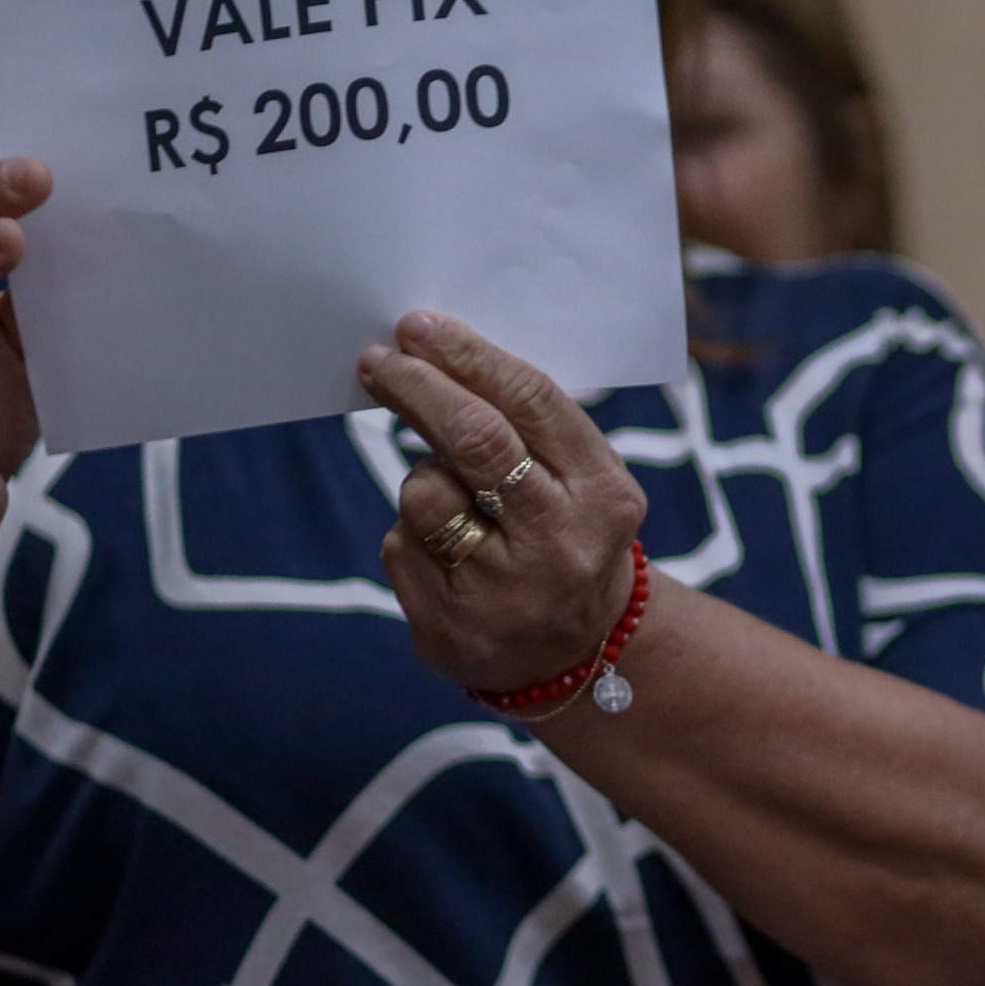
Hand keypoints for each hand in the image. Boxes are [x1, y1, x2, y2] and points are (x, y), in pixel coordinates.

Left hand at [359, 313, 649, 696]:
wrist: (572, 658)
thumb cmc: (566, 537)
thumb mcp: (580, 483)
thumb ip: (527, 426)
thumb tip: (435, 350)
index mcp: (604, 495)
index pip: (531, 402)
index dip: (468, 356)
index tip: (418, 327)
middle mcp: (560, 544)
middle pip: (475, 437)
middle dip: (419, 388)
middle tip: (379, 361)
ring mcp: (503, 592)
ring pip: (424, 490)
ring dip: (422, 480)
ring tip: (457, 509)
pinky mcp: (448, 626)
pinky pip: (399, 544)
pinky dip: (411, 537)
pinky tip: (447, 562)